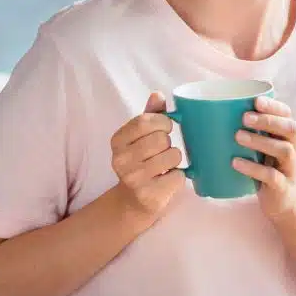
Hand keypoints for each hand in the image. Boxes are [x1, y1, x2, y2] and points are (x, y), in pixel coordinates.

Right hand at [109, 92, 184, 225]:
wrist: (133, 200)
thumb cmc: (141, 161)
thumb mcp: (140, 136)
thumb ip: (150, 114)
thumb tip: (158, 95)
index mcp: (117, 140)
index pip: (145, 121)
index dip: (162, 121)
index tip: (166, 127)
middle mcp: (121, 160)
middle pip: (161, 139)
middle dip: (169, 143)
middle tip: (162, 151)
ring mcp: (134, 179)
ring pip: (172, 157)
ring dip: (175, 160)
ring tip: (164, 166)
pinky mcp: (149, 196)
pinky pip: (178, 177)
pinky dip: (178, 177)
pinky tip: (166, 180)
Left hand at [233, 96, 295, 222]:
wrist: (283, 204)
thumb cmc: (266, 170)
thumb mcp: (262, 150)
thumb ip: (249, 134)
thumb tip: (209, 117)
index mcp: (286, 136)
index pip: (287, 115)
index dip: (274, 106)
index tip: (256, 100)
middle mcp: (292, 149)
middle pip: (289, 129)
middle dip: (268, 120)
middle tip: (244, 117)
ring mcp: (289, 168)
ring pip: (283, 150)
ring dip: (261, 141)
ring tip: (238, 136)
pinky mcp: (282, 187)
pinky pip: (272, 176)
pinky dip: (254, 168)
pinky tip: (236, 162)